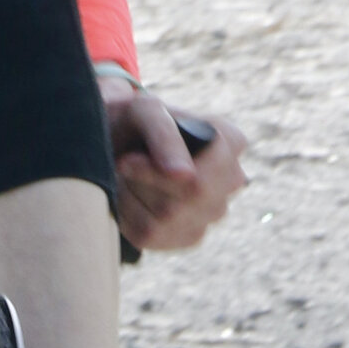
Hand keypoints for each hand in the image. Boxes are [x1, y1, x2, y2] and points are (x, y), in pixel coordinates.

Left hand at [99, 83, 247, 254]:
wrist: (117, 142)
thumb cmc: (134, 122)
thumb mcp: (143, 111)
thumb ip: (164, 134)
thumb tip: (185, 175)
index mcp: (230, 142)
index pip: (205, 172)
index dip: (157, 171)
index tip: (127, 159)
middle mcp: (231, 180)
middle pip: (191, 197)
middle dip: (146, 180)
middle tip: (124, 163)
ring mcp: (213, 212)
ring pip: (168, 218)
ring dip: (134, 194)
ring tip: (127, 176)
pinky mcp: (190, 236)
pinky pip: (151, 235)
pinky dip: (128, 214)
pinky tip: (130, 195)